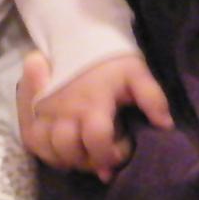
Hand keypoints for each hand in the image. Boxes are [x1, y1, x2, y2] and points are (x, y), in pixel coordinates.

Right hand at [17, 51, 171, 181]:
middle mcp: (65, 111)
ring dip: (69, 160)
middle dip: (89, 161)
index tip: (123, 149)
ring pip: (50, 151)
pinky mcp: (33, 113)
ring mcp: (46, 113)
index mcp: (92, 103)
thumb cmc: (110, 60)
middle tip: (103, 154)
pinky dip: (48, 154)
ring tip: (85, 154)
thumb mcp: (136, 73)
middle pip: (70, 150)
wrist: (78, 38)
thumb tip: (165, 125)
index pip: (97, 140)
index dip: (111, 154)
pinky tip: (64, 153)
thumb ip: (152, 98)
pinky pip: (33, 143)